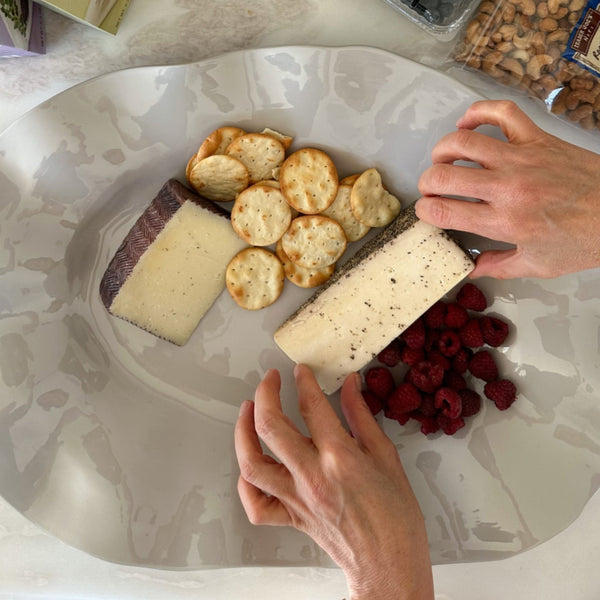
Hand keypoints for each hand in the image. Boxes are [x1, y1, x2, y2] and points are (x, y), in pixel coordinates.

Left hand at [234, 364, 433, 599]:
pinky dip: (246, 484)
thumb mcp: (386, 456)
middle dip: (265, 394)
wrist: (390, 563)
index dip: (304, 380)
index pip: (312, 406)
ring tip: (247, 412)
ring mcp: (296, 498)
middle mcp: (312, 476)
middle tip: (270, 380)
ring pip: (252, 463)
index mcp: (339, 458)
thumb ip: (361, 417)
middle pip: (271, 426)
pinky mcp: (290, 517)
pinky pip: (256, 504)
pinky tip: (250, 465)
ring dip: (243, 432)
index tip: (302, 371)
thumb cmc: (395, 516)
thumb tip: (350, 386)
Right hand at [416, 99, 599, 278]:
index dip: (425, 211)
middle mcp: (507, 188)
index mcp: (504, 222)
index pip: (444, 211)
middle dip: (426, 183)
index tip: (427, 212)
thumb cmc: (585, 239)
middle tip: (430, 189)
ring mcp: (522, 159)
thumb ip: (499, 266)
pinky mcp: (538, 139)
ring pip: (463, 143)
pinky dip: (478, 113)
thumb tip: (474, 268)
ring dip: (442, 151)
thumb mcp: (538, 265)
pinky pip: (502, 114)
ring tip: (441, 160)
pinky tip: (467, 123)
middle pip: (444, 176)